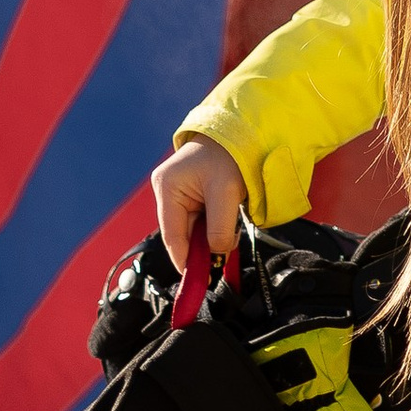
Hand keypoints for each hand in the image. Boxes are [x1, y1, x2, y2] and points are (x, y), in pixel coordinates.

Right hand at [153, 133, 243, 272]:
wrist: (243, 131)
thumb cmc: (231, 153)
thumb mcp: (226, 192)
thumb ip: (219, 228)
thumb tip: (217, 254)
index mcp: (167, 187)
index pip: (172, 235)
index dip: (184, 260)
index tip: (196, 280)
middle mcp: (168, 191)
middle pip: (182, 234)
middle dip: (201, 249)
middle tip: (220, 264)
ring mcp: (180, 193)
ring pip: (194, 230)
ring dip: (211, 238)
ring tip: (229, 237)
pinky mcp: (194, 195)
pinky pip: (202, 221)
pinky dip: (215, 228)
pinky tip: (227, 226)